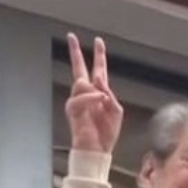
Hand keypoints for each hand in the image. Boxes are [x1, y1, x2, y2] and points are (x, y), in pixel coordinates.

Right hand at [65, 33, 123, 153]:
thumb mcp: (116, 110)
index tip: (98, 41)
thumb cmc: (106, 133)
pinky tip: (99, 99)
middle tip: (71, 36)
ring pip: (80, 83)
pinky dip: (91, 98)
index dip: (99, 55)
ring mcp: (78, 101)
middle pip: (79, 69)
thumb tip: (98, 80)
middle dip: (75, 52)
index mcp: (99, 93)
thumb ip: (109, 93)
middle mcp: (87, 94)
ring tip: (102, 97)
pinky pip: (80, 98)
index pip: (98, 70)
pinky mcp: (73, 110)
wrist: (97, 150)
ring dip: (92, 88)